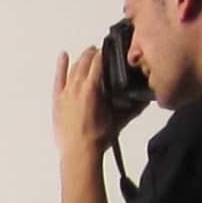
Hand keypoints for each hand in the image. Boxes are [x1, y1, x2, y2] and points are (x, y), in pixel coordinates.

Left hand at [53, 44, 126, 166]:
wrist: (79, 153)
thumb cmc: (96, 139)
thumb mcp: (118, 120)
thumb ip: (132, 108)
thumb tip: (144, 102)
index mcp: (92, 88)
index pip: (99, 62)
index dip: (104, 54)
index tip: (108, 49)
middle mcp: (77, 87)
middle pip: (85, 62)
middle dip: (93, 53)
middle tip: (99, 50)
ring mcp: (66, 92)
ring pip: (73, 68)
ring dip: (81, 59)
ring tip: (87, 54)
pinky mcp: (58, 100)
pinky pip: (58, 78)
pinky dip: (61, 65)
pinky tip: (63, 56)